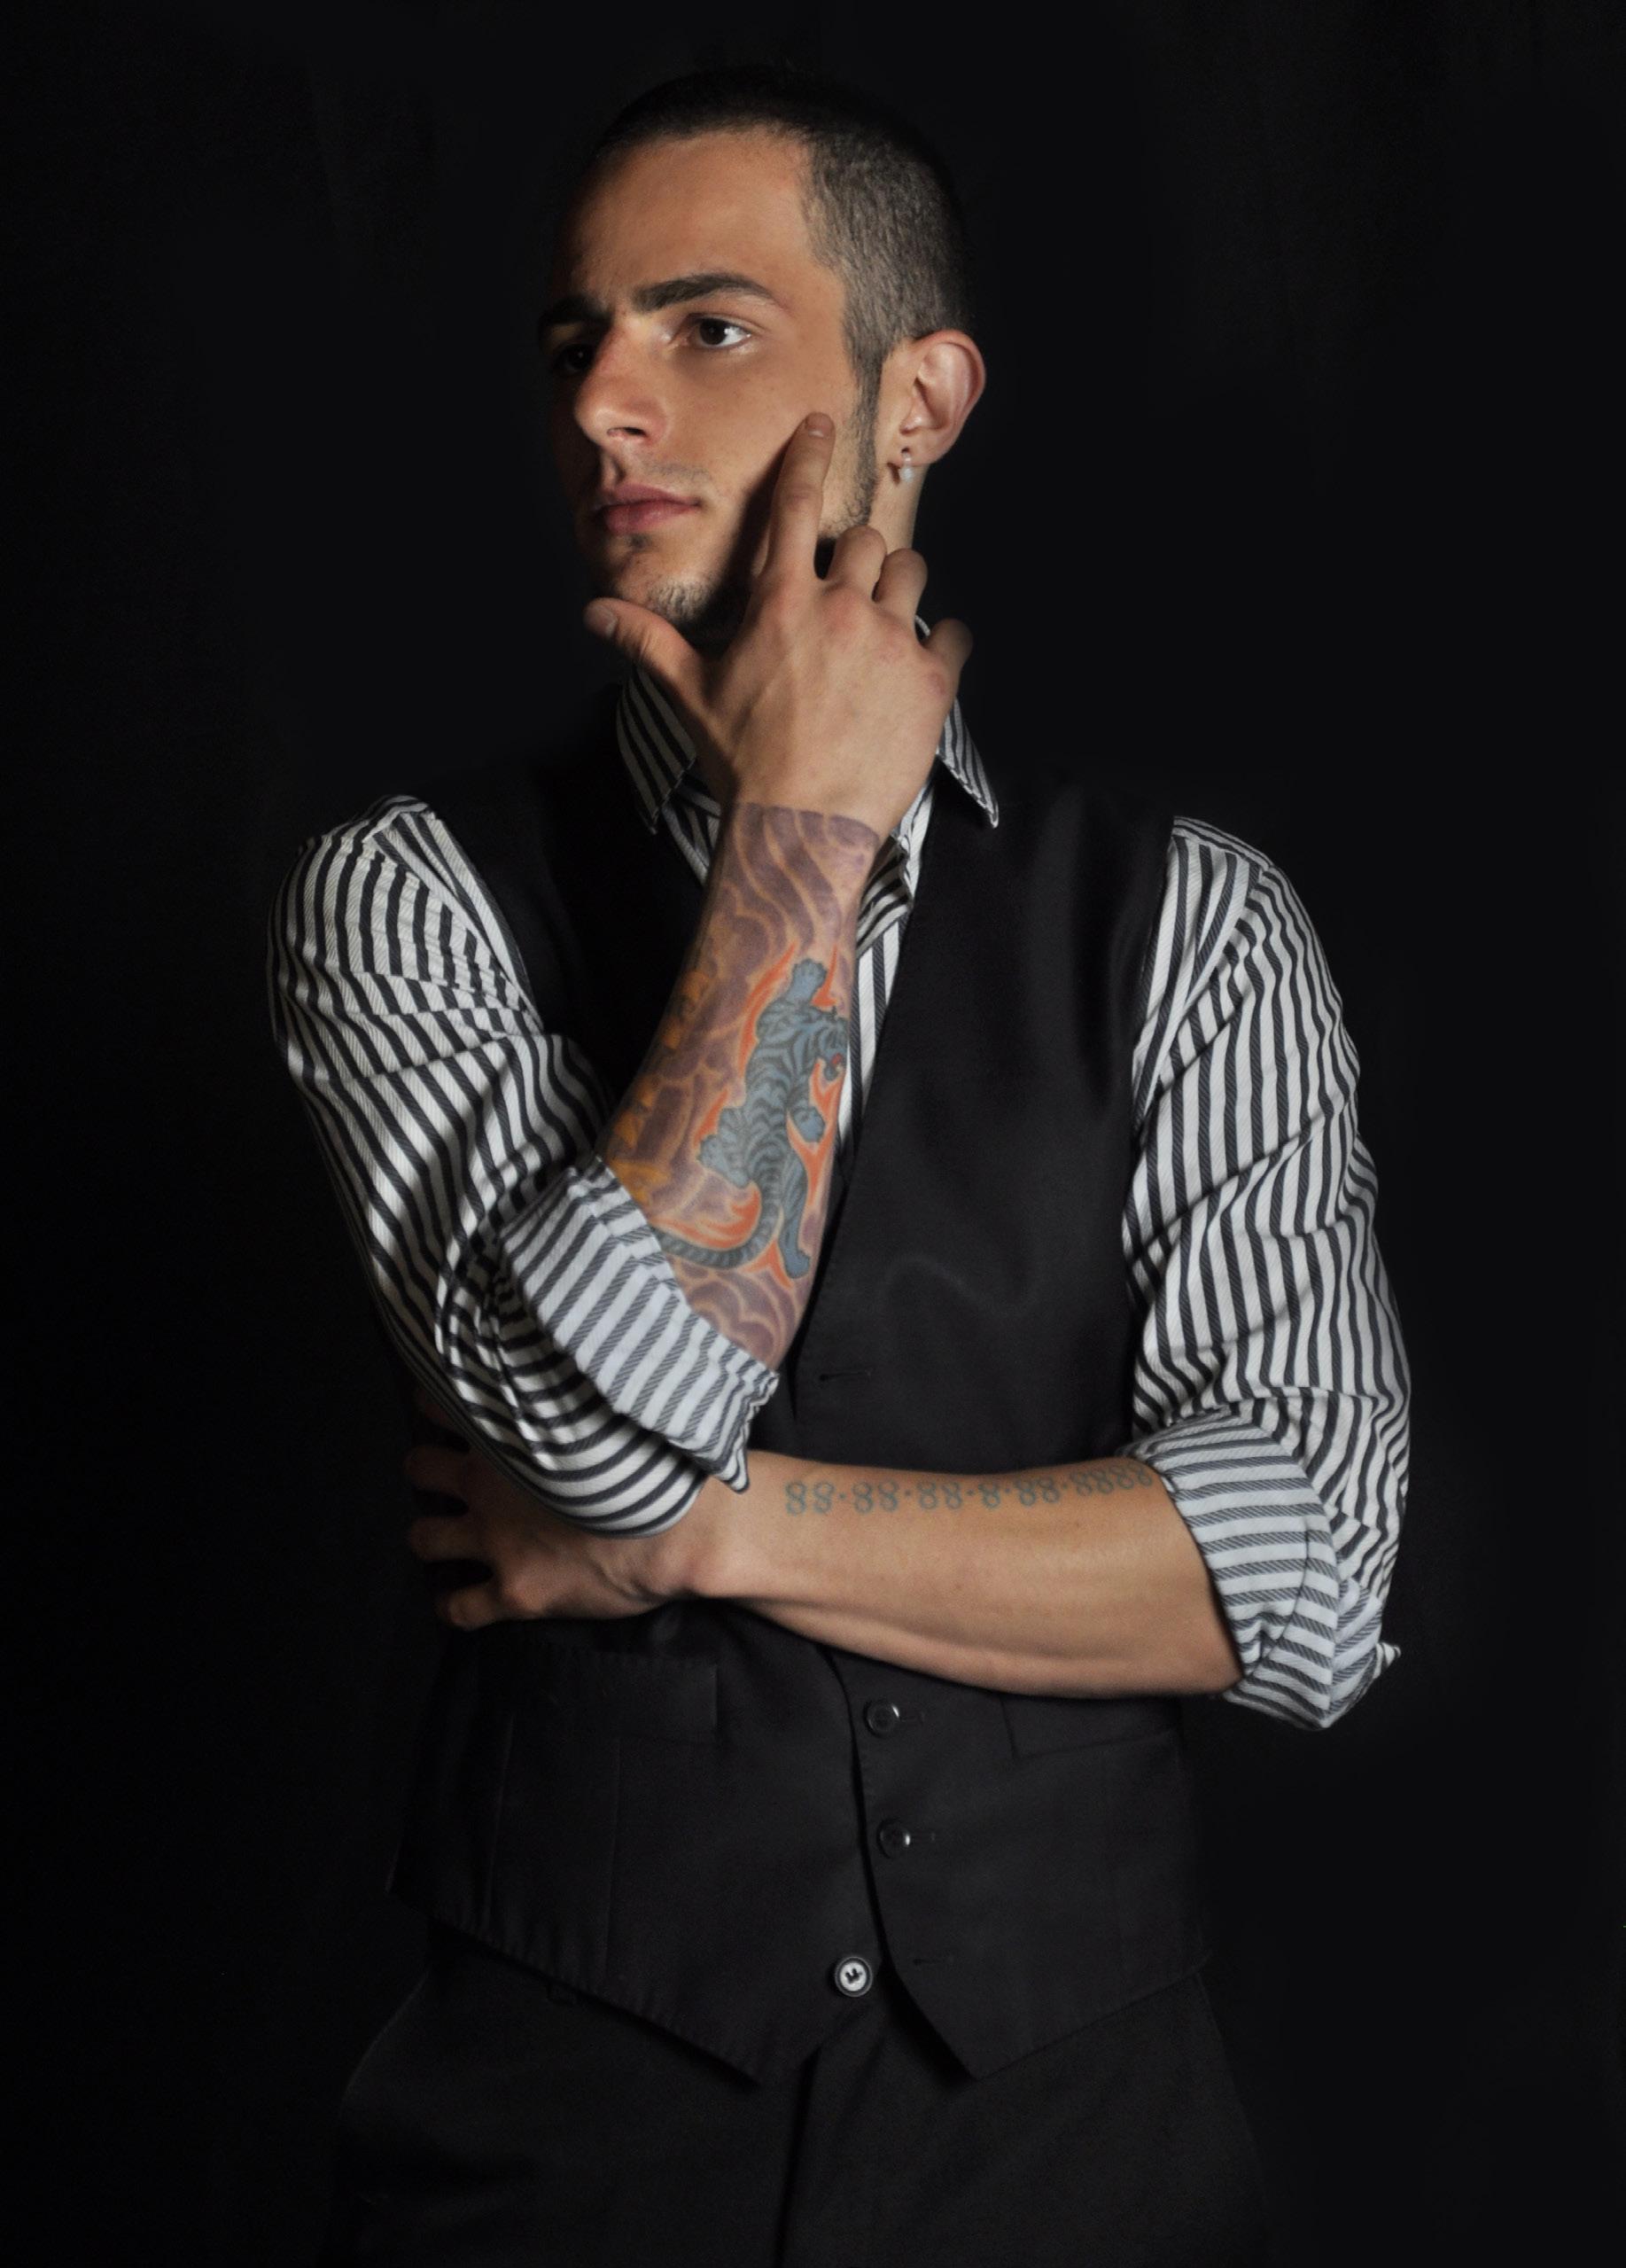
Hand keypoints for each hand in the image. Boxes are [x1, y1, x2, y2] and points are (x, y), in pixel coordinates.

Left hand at [401, 1382, 697, 1628]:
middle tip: (449, 1476)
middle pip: (419, 1468)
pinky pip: (457, 1608)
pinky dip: (453, 1607)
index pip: (440, 1403)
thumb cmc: (659, 1459)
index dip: (436, 1407)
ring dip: (432, 1537)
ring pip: (424, 1538)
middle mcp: (487, 1484)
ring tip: (448, 1539)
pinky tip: (461, 1604)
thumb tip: (615, 1335)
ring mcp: (495, 1540)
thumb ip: (580, 1386)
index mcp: (508, 1430)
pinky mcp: (513, 1592)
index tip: (448, 1408)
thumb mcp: (612, 1403)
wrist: (682, 1529)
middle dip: (427, 1471)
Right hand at [584, 412, 971, 842]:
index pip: (796, 503)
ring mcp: (891, 641)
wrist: (802, 826)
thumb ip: (648, 643)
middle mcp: (841, 607)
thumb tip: (593, 613)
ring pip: (912, 574)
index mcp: (782, 602)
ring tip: (882, 628)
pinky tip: (919, 669)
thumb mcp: (692, 696)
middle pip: (867, 540)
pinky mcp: (931, 681)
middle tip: (848, 597)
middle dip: (859, 559)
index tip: (823, 424)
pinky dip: (939, 644)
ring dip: (899, 590)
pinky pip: (952, 634)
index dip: (809, 454)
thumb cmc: (745, 762)